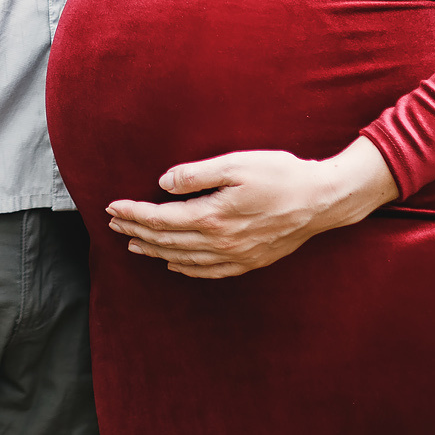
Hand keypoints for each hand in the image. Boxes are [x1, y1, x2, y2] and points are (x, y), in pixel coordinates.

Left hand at [105, 141, 398, 279]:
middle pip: (167, 240)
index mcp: (212, 216)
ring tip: (135, 244)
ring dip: (156, 250)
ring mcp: (235, 256)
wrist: (322, 200)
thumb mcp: (235, 164)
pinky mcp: (250, 261)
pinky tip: (175, 263)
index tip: (113, 207)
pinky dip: (185, 268)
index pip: (161, 218)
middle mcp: (220, 242)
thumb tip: (163, 184)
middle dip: (137, 231)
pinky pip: (208, 271)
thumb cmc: (280, 174)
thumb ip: (196, 174)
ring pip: (184, 258)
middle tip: (114, 224)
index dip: (134, 213)